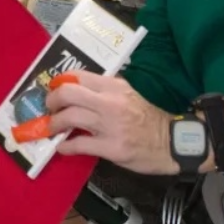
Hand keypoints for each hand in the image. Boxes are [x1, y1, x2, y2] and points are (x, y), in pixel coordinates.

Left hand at [45, 73, 175, 172]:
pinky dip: (65, 146)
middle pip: (67, 93)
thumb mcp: (129, 94)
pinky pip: (78, 144)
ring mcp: (110, 125)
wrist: (173, 142)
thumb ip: (106, 91)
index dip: (59, 83)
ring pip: (69, 118)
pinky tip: (62, 146)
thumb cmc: (149, 118)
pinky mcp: (111, 147)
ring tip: (52, 129)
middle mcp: (110, 102)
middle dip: (52, 101)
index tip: (54, 90)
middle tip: (49, 109)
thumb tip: (78, 93)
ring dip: (53, 124)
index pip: (78, 76)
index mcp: (114, 86)